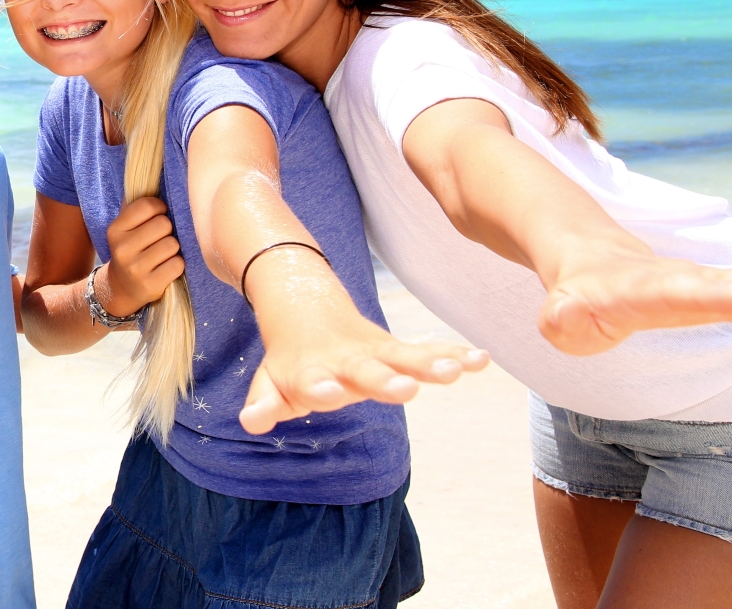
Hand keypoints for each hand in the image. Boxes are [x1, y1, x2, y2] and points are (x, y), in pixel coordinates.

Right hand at [101, 196, 183, 317]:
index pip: (147, 205)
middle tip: (161, 238)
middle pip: (164, 224)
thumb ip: (136, 205)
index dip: (160, 208)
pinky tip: (166, 267)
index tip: (159, 216)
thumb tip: (153, 175)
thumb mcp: (125, 227)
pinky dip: (177, 265)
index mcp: (115, 229)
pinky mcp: (150, 285)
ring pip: (172, 244)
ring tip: (163, 253)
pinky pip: (177, 264)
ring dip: (173, 248)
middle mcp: (122, 248)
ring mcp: (135, 269)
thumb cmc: (131, 248)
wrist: (121, 287)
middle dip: (168, 230)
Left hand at [240, 303, 488, 435]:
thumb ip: (264, 403)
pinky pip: (429, 351)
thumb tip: (249, 422)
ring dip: (430, 365)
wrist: (304, 308)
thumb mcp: (270, 381)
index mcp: (313, 372)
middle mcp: (347, 361)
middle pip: (367, 372)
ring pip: (405, 358)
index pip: (315, 384)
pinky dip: (454, 355)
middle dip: (385, 382)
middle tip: (406, 391)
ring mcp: (375, 353)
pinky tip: (481, 360)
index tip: (326, 392)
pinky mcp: (397, 350)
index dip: (319, 389)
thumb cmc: (290, 361)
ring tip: (455, 372)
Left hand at [540, 251, 731, 355]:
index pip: (687, 297)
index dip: (720, 296)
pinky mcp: (723, 291)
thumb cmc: (577, 302)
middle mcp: (686, 283)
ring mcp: (708, 285)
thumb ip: (563, 321)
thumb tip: (563, 321)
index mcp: (649, 293)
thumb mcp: (560, 317)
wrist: (589, 262)